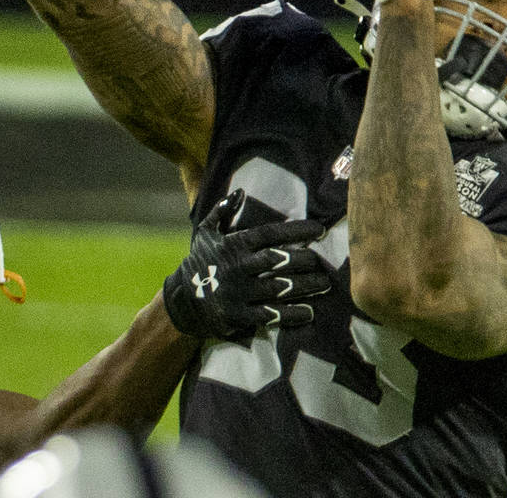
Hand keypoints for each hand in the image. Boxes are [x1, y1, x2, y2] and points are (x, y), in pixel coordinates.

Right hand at [163, 189, 329, 339]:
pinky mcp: (239, 315)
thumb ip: (222, 211)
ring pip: (279, 287)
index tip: (319, 230)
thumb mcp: (206, 234)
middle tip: (322, 262)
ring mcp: (238, 292)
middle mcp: (237, 267)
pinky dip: (292, 314)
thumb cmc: (200, 262)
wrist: (181, 301)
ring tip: (324, 284)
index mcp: (233, 244)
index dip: (297, 231)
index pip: (270, 234)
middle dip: (304, 260)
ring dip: (305, 286)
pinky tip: (309, 312)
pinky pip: (271, 314)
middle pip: (278, 260)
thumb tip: (240, 191)